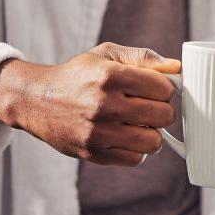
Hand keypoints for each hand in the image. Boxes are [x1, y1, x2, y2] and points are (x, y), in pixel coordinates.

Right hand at [0, 43, 179, 165]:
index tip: (156, 90)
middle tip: (150, 108)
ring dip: (152, 133)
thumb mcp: (107, 55)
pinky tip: (126, 137)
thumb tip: (177, 68)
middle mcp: (105, 104)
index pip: (164, 88)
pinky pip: (135, 159)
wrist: (37, 100)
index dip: (165, 89)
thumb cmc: (79, 75)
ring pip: (153, 142)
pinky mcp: (92, 153)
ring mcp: (98, 132)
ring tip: (140, 125)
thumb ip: (144, 58)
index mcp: (111, 75)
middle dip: (162, 111)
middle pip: (163, 115)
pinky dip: (137, 150)